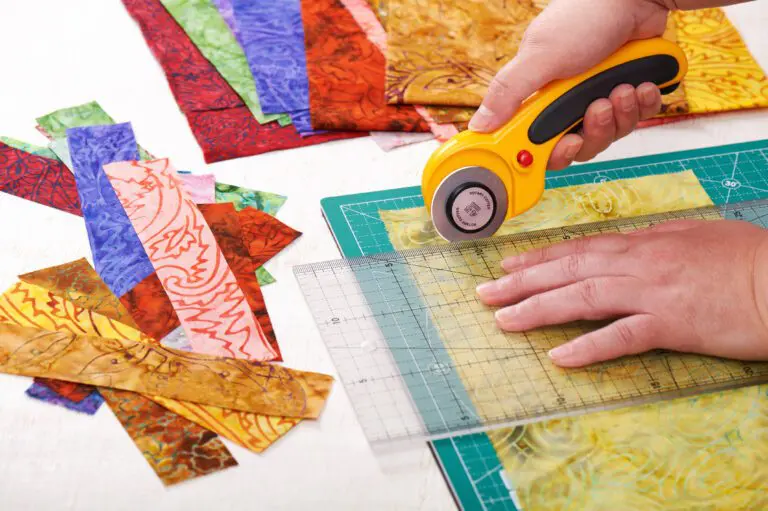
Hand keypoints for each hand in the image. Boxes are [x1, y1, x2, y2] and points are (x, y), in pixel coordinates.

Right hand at [469, 0, 670, 169]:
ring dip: (620, 115)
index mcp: (539, 96)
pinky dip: (642, 104)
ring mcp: (598, 97)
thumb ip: (508, 93)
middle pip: (579, 145)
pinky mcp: (627, 93)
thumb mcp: (540, 56)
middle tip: (598, 107)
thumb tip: (479, 125)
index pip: (538, 144)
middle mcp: (567, 101)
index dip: (552, 152)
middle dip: (594, 131)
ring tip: (622, 88)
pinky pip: (637, 118)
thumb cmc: (586, 15)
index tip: (565, 145)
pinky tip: (640, 84)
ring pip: (610, 133)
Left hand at [475, 220, 767, 366]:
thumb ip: (655, 241)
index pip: (578, 248)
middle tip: (486, 292)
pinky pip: (622, 336)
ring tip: (503, 319)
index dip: (538, 258)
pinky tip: (560, 356)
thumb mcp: (694, 237)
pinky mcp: (673, 323)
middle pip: (568, 269)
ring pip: (582, 296)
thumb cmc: (747, 259)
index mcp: (645, 242)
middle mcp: (640, 263)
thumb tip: (626, 245)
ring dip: (538, 308)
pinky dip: (589, 346)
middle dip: (522, 281)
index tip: (508, 265)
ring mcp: (654, 292)